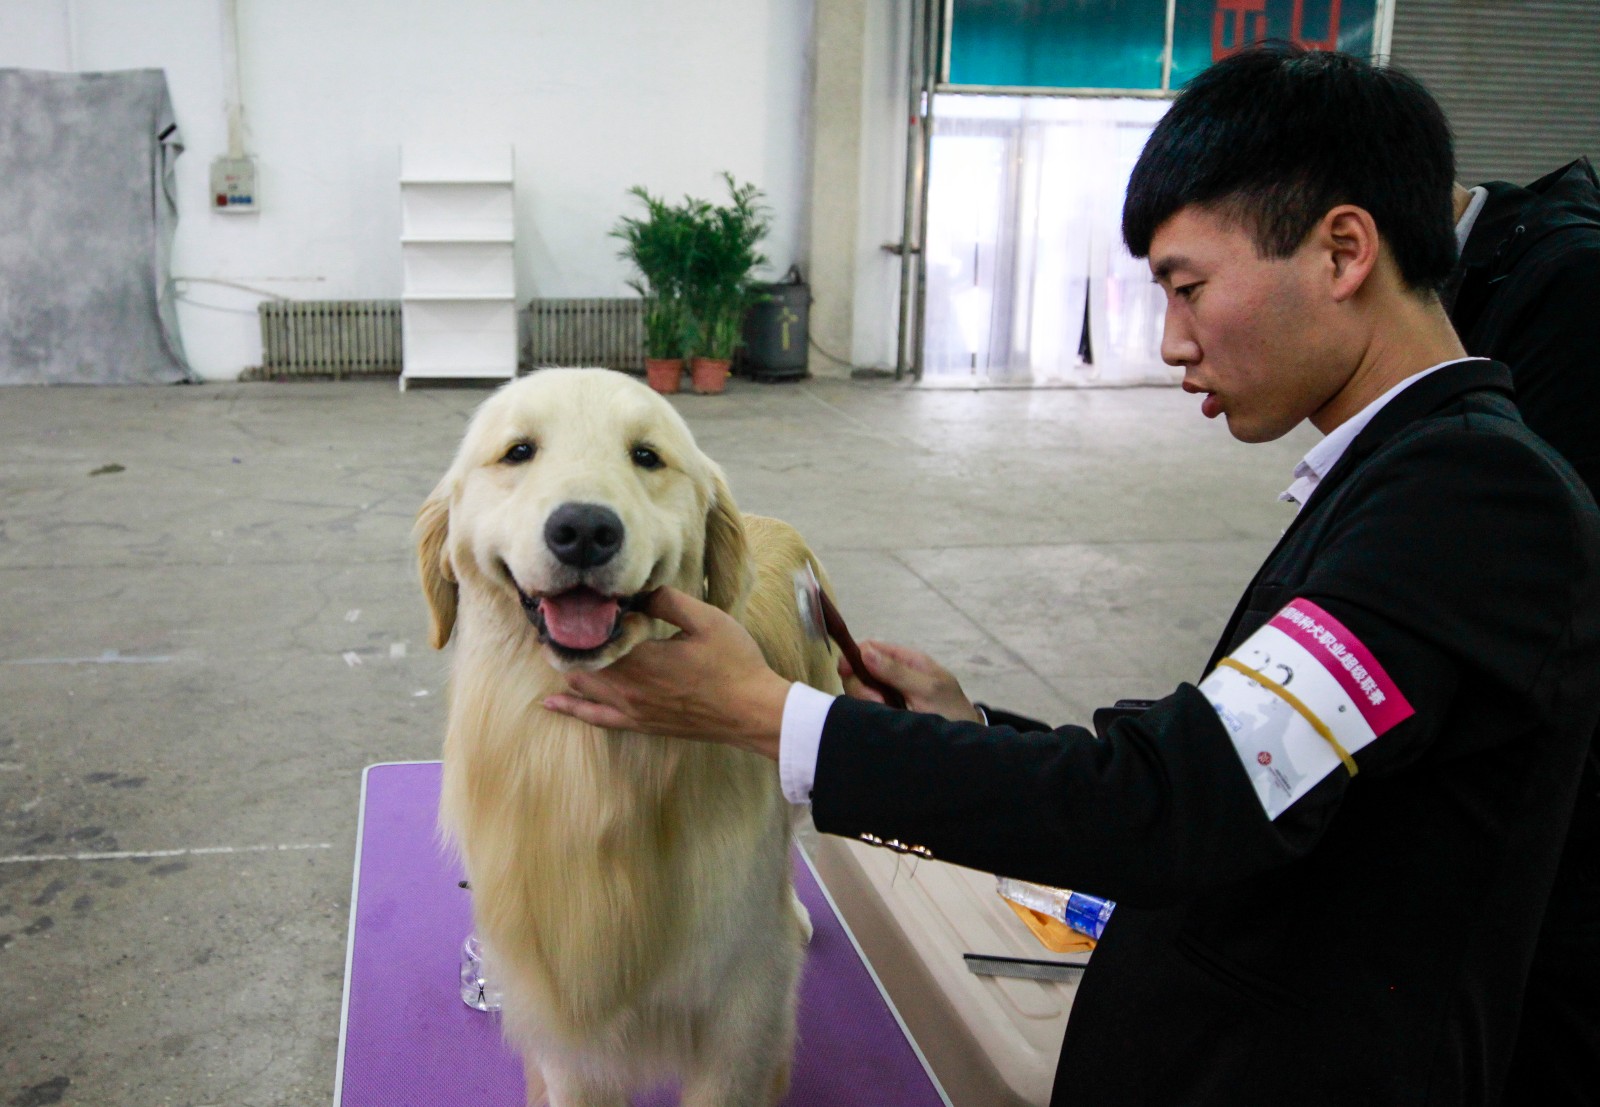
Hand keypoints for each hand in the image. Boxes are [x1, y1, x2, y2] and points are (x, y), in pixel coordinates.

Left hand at [542, 587, 790, 758]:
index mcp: (643, 659)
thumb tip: (637, 589)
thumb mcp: (706, 620)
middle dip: (566, 639)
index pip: (593, 636)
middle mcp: (629, 688)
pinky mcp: (639, 724)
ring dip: (566, 664)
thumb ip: (667, 601)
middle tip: (555, 615)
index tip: (568, 598)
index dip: (578, 617)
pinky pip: (594, 718)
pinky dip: (570, 707)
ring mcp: (632, 710)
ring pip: (581, 686)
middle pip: (579, 661)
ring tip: (554, 643)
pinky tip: (552, 702)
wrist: (752, 711)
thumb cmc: (735, 664)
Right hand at [840, 640, 982, 723]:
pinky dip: (869, 713)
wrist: (963, 744)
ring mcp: (890, 694)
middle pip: (860, 670)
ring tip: (886, 712)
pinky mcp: (886, 713)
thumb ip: (897, 671)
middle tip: (879, 703)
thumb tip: (865, 652)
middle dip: (862, 686)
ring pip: (860, 690)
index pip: (871, 647)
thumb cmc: (951, 711)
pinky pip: (866, 708)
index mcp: (907, 660)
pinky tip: (883, 720)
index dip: (854, 656)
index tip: (846, 671)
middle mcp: (894, 674)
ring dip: (866, 701)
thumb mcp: (927, 689)